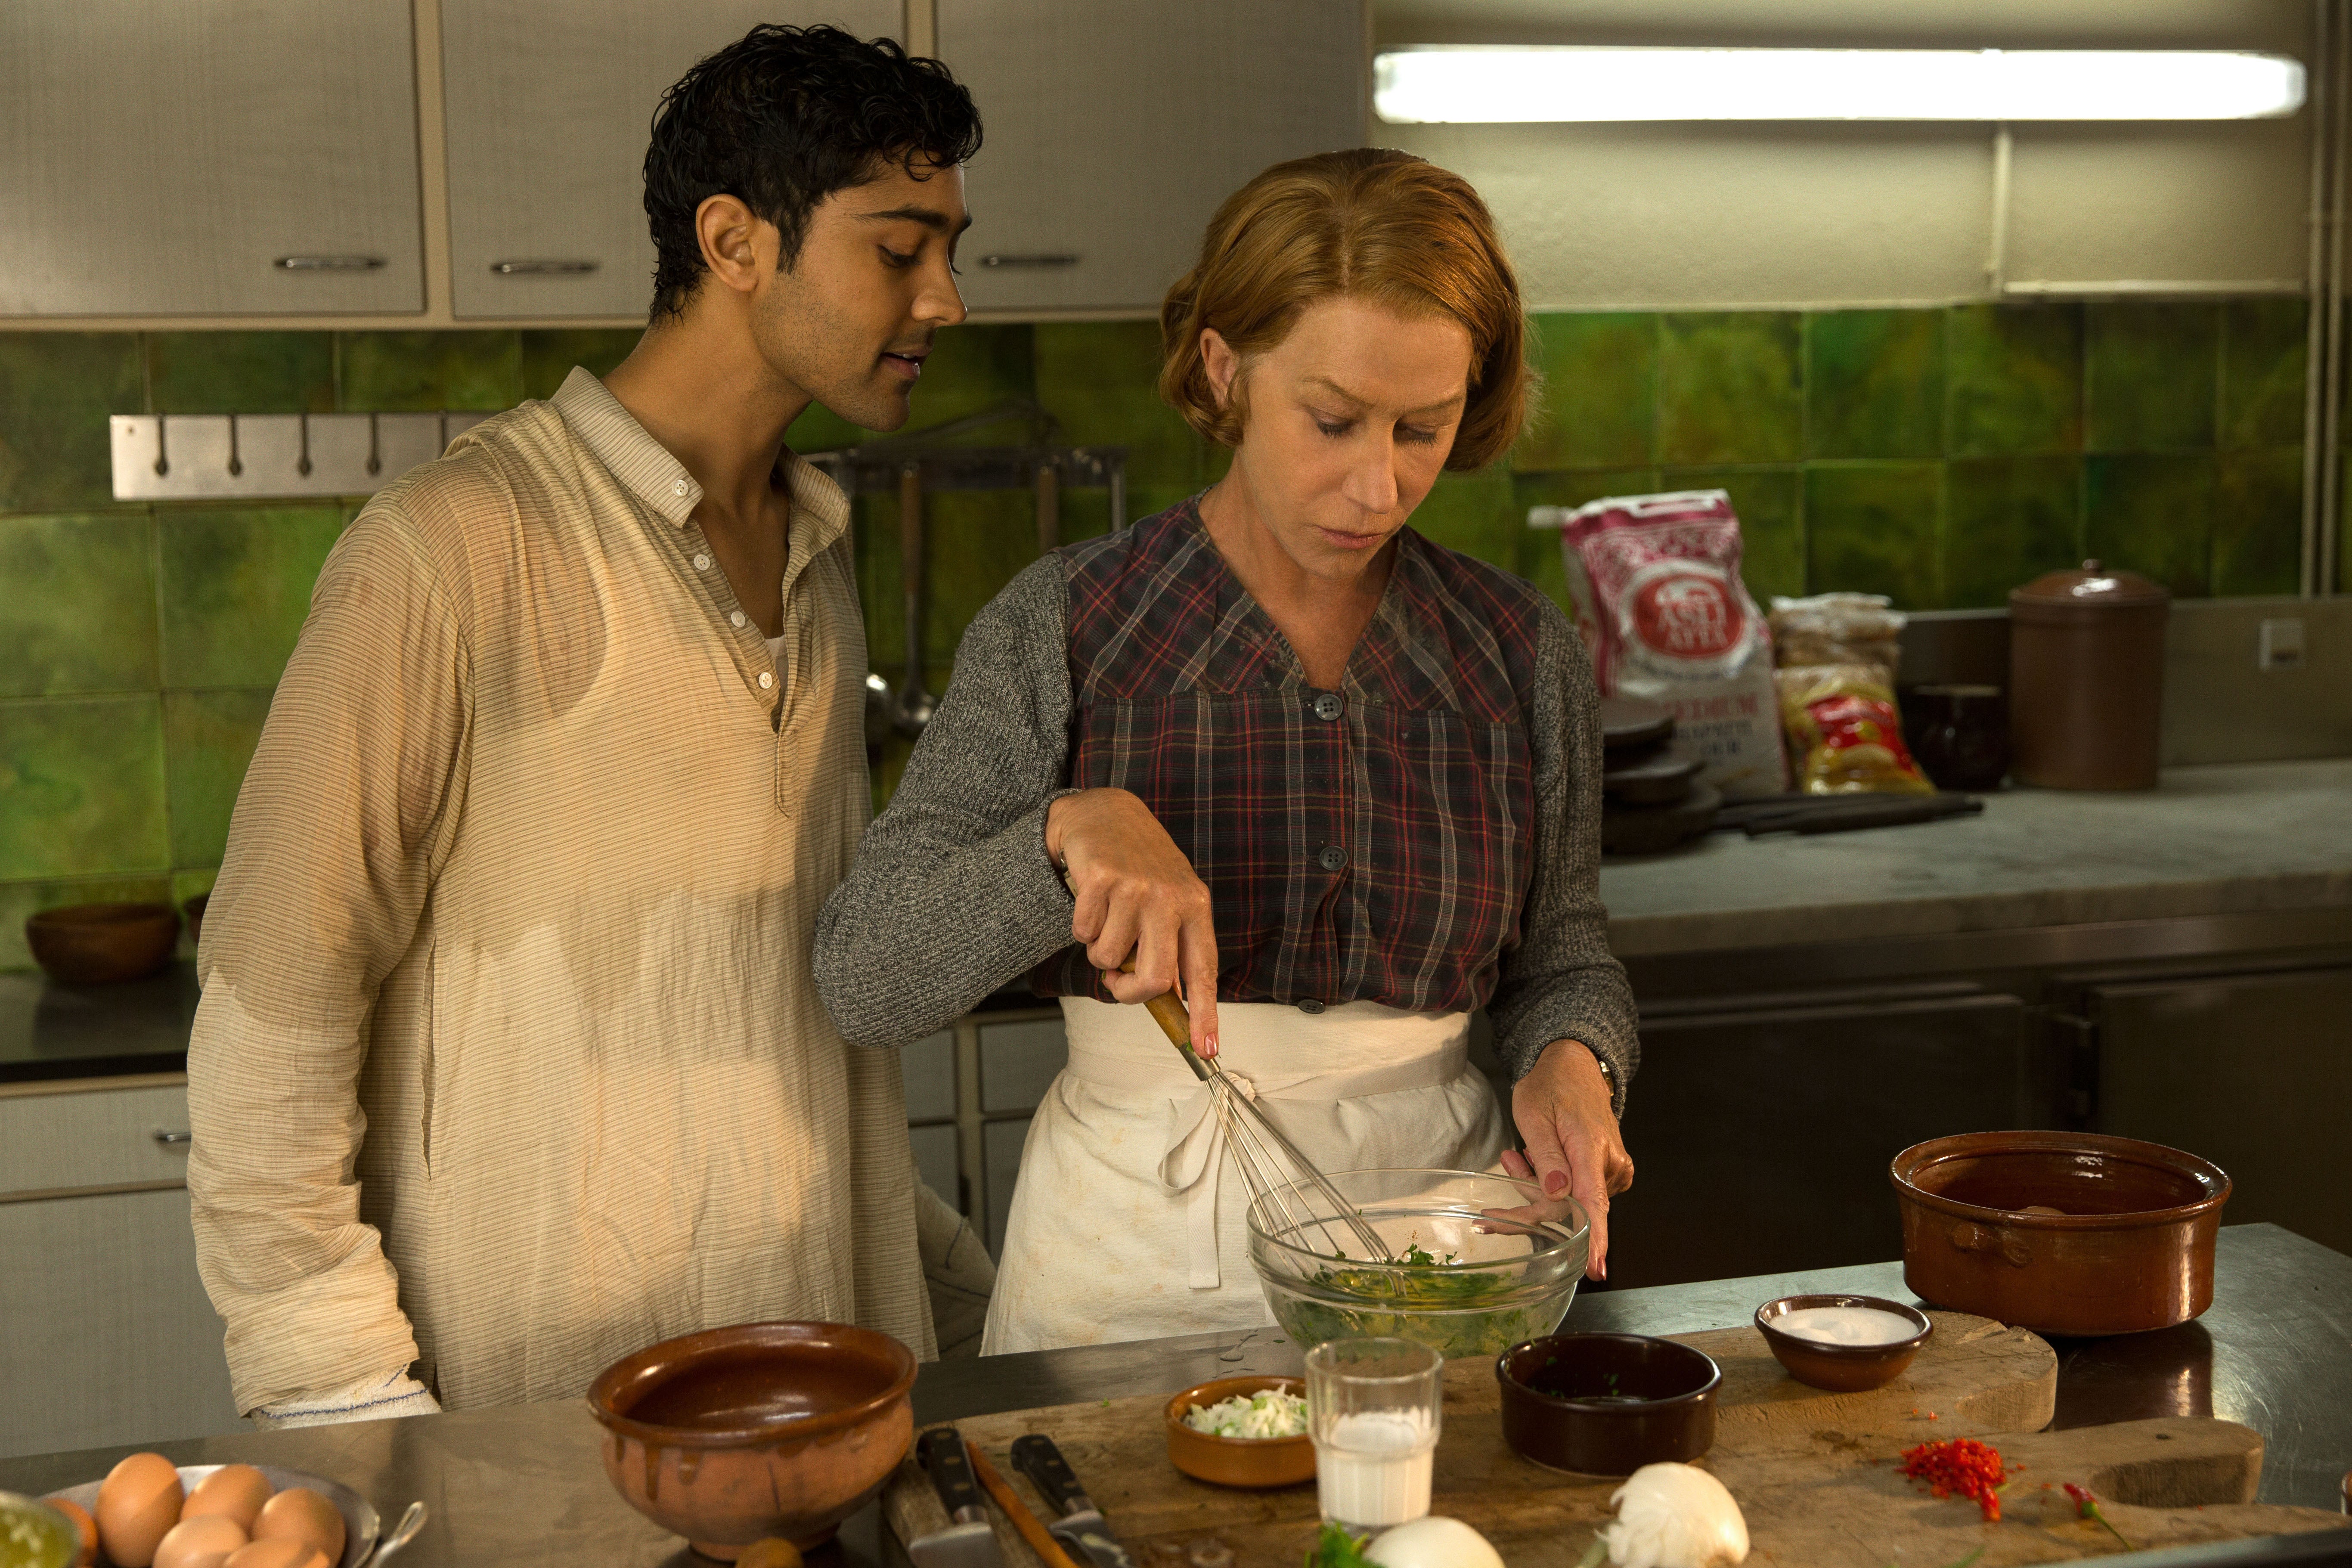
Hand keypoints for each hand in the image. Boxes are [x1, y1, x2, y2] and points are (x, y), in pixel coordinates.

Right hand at [1045, 788, 1219, 1054]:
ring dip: (1099, 950)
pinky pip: (1083, 932)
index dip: (1205, 1014)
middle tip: (1117, 980)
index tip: (1206, 1049)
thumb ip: (1171, 944)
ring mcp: (1136, 887)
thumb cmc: (1139, 866)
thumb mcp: (1169, 899)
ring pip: (1109, 957)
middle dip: (1129, 991)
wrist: (1105, 812)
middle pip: (1155, 978)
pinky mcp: (1101, 878)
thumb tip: (1171, 1001)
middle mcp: (1171, 897)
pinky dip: (1080, 926)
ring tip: (1106, 919)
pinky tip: (1090, 900)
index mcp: (1195, 906)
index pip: (1204, 971)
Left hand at [1503, 1039, 1634, 1280]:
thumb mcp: (1535, 1114)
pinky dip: (1552, 1183)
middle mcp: (1610, 1164)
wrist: (1575, 1067)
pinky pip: (1576, 1192)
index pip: (1594, 1202)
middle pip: (1570, 1207)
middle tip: (1504, 1177)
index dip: (1594, 1239)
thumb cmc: (1552, 1086)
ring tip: (1519, 1155)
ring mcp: (1613, 1171)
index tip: (1595, 1267)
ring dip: (1538, 1188)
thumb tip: (1558, 1195)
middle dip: (1531, 1202)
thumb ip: (1546, 1157)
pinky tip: (1538, 1159)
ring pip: (1570, 1202)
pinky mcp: (1609, 1174)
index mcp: (1591, 1148)